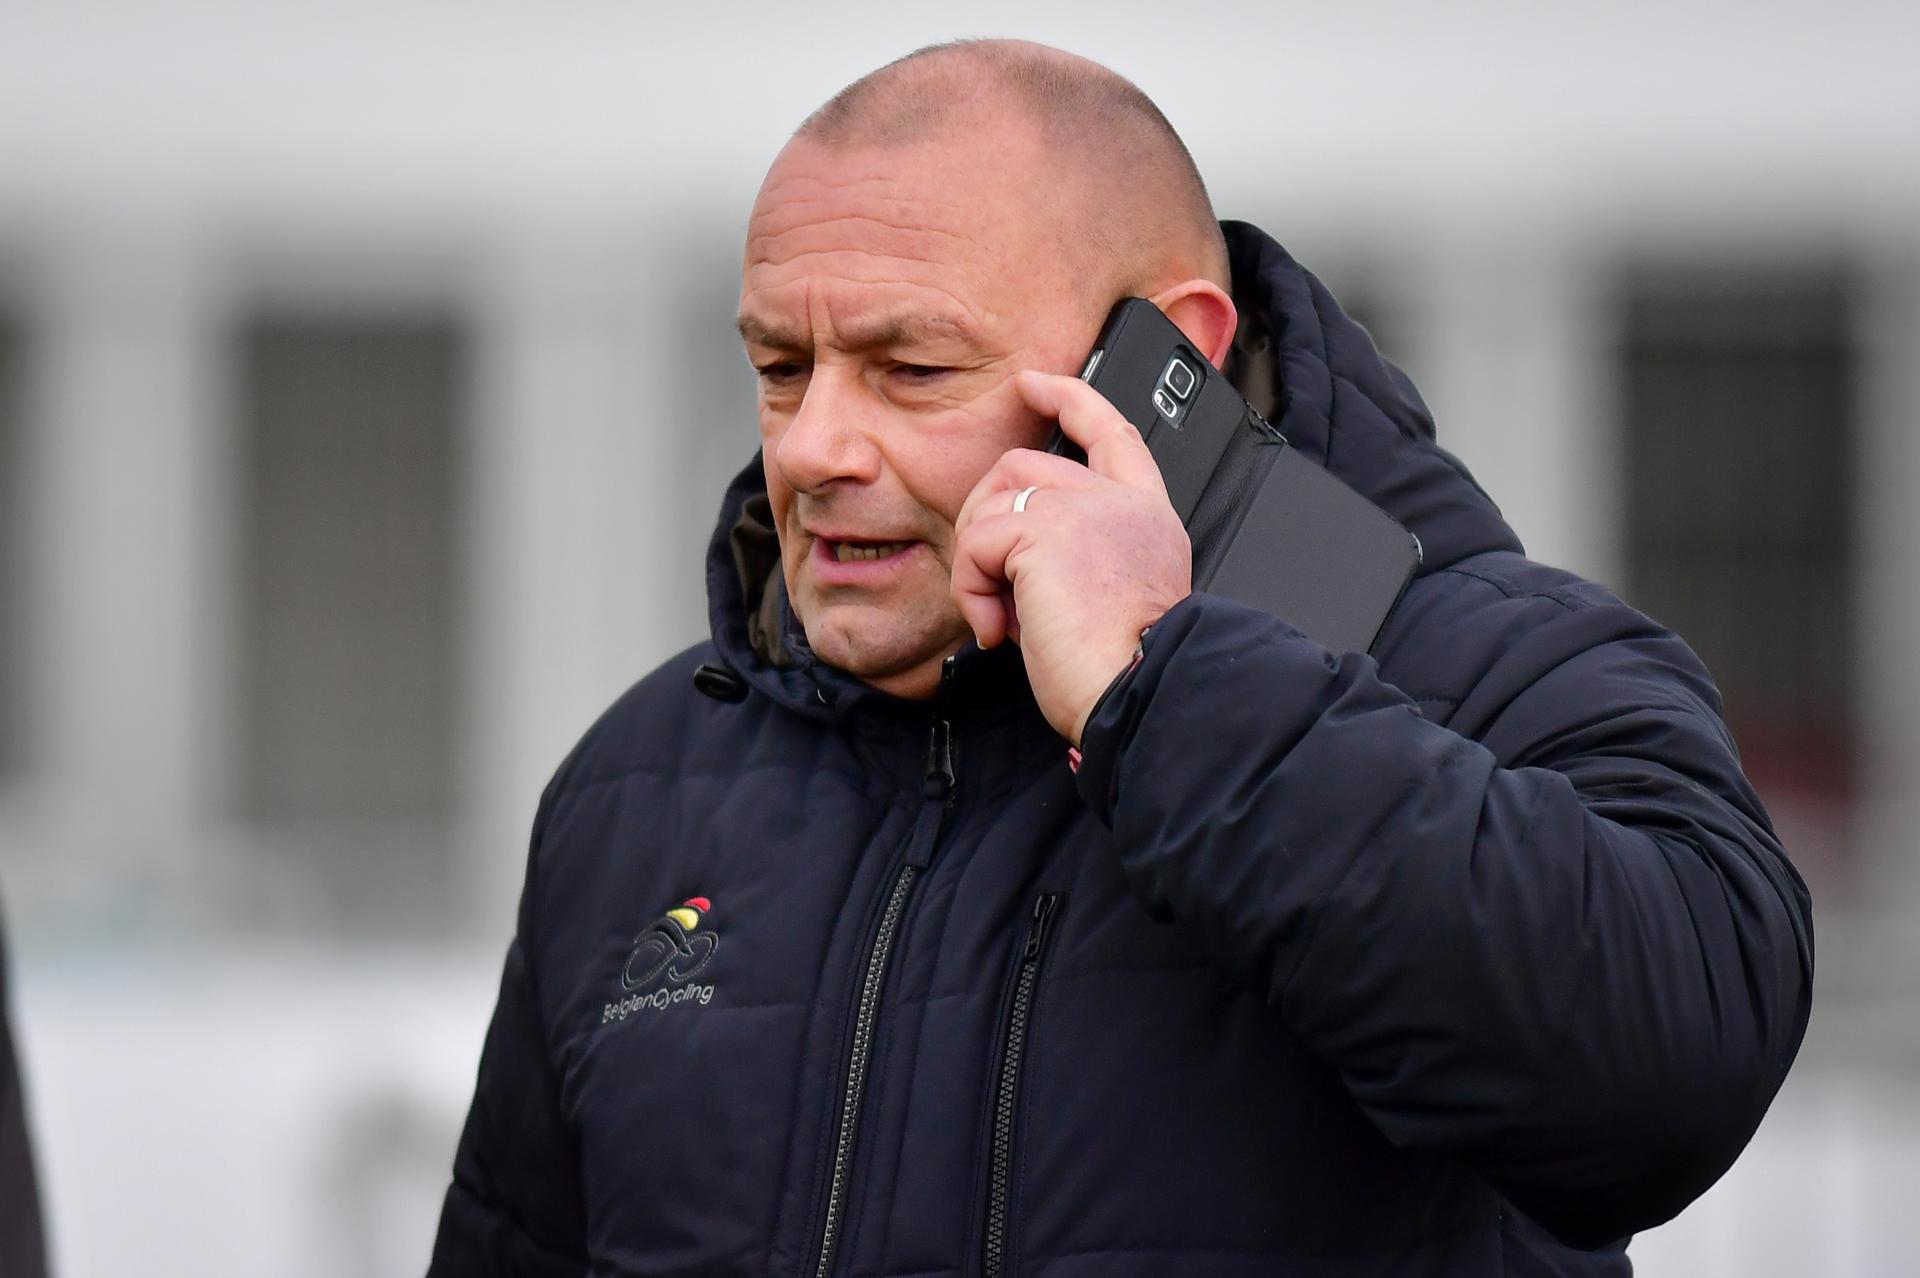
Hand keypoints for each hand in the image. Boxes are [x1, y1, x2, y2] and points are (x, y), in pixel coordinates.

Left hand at [951, 369, 1190, 743]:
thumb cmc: (1126, 671)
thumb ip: (1080, 559)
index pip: (1111, 432)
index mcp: (1147, 518)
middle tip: (993, 588)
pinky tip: (1001, 631)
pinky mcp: (1045, 528)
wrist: (1141, 694)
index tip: (1034, 384)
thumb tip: (1016, 562)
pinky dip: (972, 590)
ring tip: (1006, 619)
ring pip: (992, 500)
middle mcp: (1122, 503)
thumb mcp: (1113, 599)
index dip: (1071, 399)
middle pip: (1024, 466)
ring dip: (979, 564)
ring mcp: (1086, 508)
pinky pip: (976, 543)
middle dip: (986, 519)